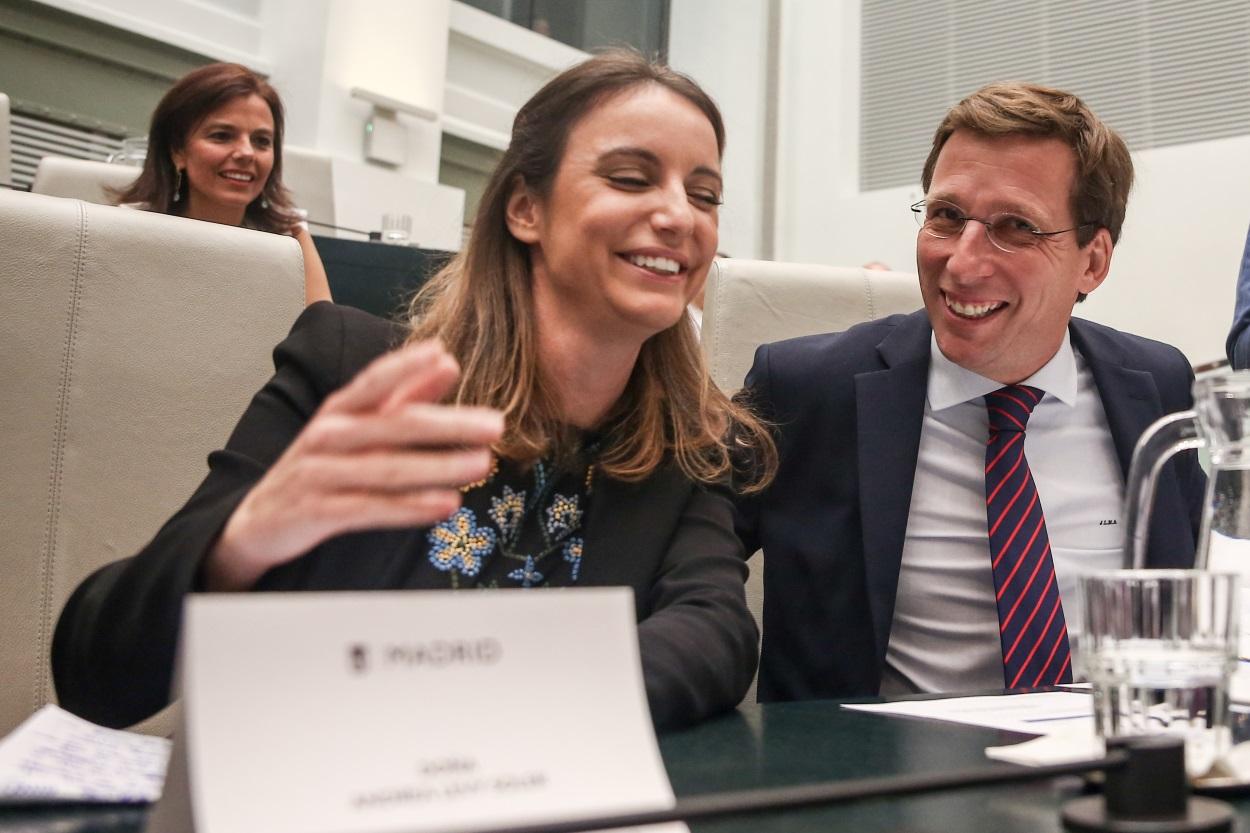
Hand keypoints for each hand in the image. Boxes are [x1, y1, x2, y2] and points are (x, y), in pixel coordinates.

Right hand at [204, 339, 502, 590]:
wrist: (256, 524)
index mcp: (339, 410)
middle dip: (447, 423)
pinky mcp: (316, 512)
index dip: (407, 367)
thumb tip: (446, 361)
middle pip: (394, 425)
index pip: (374, 381)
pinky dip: (410, 507)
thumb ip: (401, 397)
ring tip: (481, 463)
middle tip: (495, 425)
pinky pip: (370, 508)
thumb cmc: (320, 468)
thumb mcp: (356, 429)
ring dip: (438, 466)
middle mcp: (327, 436)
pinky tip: (446, 504)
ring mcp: (319, 474)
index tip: (447, 357)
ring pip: (387, 468)